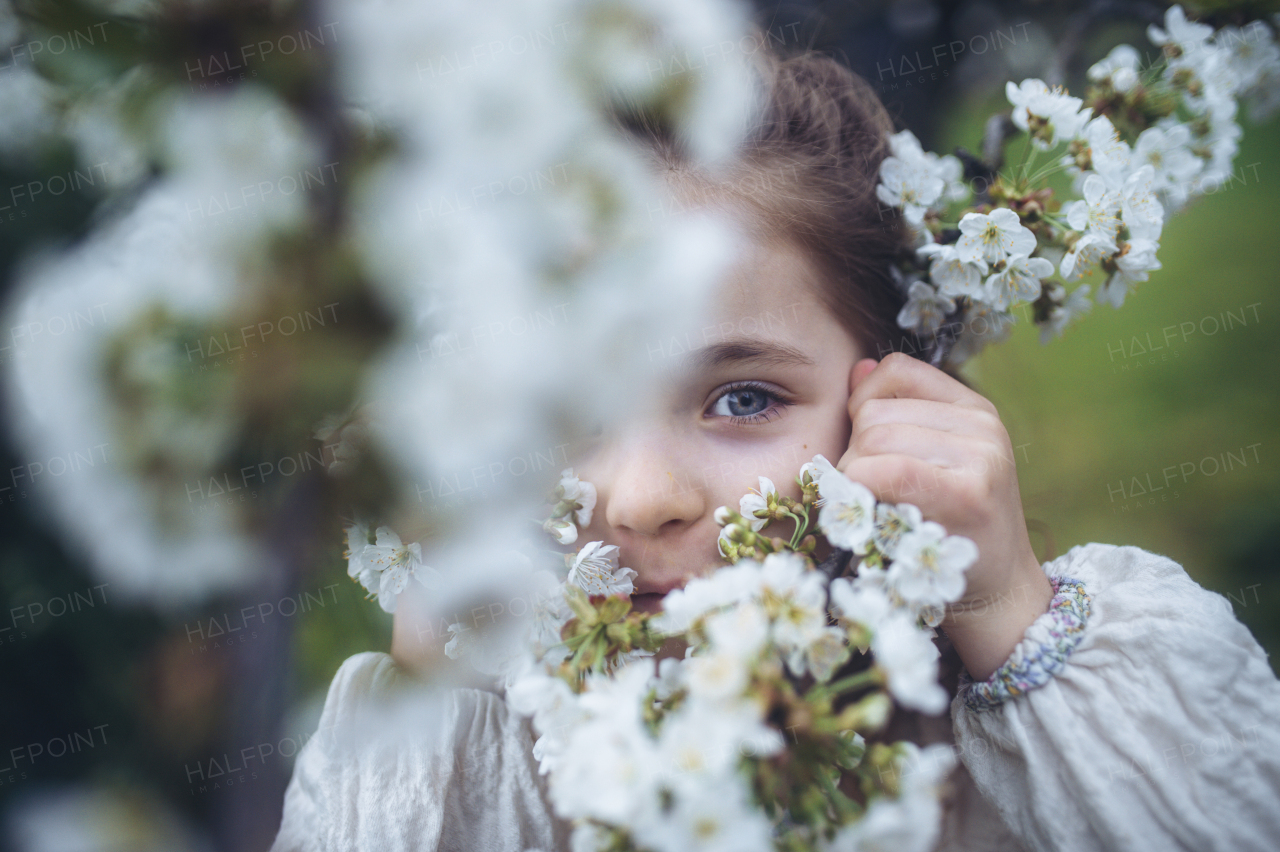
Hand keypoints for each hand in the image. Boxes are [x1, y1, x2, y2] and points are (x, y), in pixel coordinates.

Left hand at [837, 352, 1052, 679]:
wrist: (997, 595)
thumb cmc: (950, 529)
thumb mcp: (930, 461)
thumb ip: (895, 413)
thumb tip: (857, 368)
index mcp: (973, 408)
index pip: (896, 370)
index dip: (864, 403)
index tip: (866, 446)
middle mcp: (983, 424)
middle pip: (874, 413)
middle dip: (855, 455)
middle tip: (870, 496)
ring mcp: (980, 456)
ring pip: (871, 441)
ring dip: (855, 481)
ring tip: (877, 510)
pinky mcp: (967, 492)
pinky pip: (887, 471)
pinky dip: (864, 493)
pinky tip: (876, 519)